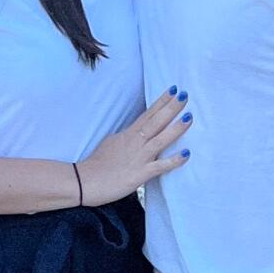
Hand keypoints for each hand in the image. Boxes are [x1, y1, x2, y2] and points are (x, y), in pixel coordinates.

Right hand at [75, 92, 191, 205]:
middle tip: (185, 94)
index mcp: (128, 134)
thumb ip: (126, 137)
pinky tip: (187, 154)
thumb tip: (134, 133)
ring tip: (189, 117)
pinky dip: (173, 160)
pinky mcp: (140, 174)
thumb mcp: (112, 143)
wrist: (84, 182)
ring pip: (160, 139)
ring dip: (176, 128)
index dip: (161, 102)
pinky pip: (160, 166)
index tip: (173, 90)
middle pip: (155, 121)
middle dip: (171, 108)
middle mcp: (135, 142)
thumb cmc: (97, 164)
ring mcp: (138, 157)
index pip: (148, 114)